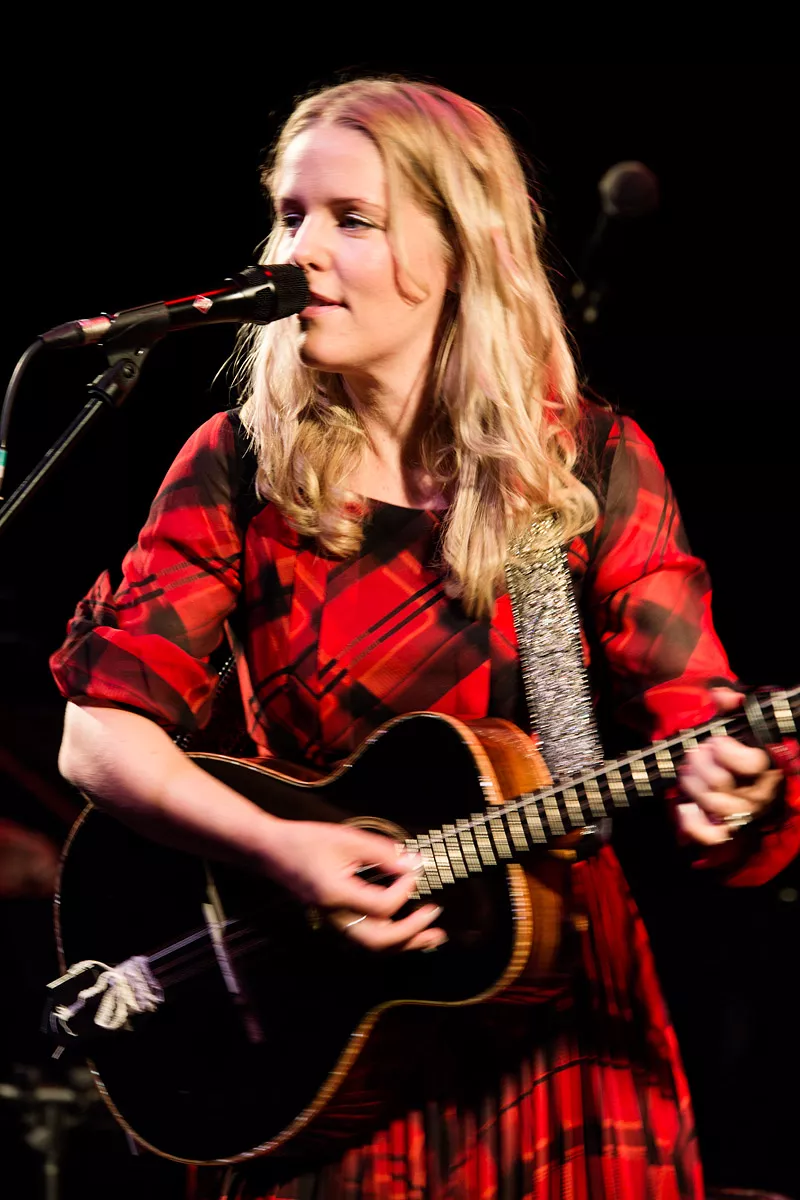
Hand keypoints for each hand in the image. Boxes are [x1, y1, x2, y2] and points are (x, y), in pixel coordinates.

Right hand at [258, 819, 445, 951]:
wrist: (272, 851)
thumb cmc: (307, 840)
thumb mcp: (347, 839)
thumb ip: (382, 853)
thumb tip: (415, 864)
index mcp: (337, 896)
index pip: (383, 906)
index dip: (405, 889)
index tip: (414, 869)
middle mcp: (335, 917)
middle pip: (380, 941)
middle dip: (412, 932)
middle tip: (436, 914)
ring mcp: (334, 922)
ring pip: (373, 946)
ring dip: (405, 943)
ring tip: (432, 937)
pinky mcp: (335, 920)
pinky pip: (366, 938)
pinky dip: (390, 938)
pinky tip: (407, 931)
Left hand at [676, 687, 782, 845]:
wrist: (737, 772)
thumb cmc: (737, 745)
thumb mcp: (735, 720)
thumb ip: (730, 703)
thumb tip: (722, 696)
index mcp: (767, 766)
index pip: (752, 764)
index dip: (727, 751)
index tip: (717, 741)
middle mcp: (758, 794)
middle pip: (721, 783)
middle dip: (700, 763)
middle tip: (695, 753)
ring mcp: (742, 813)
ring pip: (712, 804)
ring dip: (692, 784)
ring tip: (688, 771)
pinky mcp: (725, 830)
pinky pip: (710, 835)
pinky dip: (693, 823)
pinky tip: (684, 807)